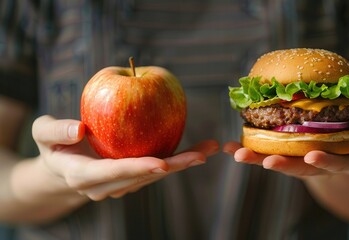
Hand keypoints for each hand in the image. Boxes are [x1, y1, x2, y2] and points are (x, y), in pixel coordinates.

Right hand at [31, 115, 218, 200]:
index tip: (162, 162)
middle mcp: (106, 186)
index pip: (113, 173)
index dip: (138, 168)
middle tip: (201, 154)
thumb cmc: (51, 148)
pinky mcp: (132, 179)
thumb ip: (53, 130)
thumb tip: (79, 129)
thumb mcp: (41, 134)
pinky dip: (177, 159)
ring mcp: (121, 185)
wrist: (59, 170)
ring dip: (182, 163)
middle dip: (174, 167)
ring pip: (155, 175)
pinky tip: (198, 149)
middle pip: (143, 177)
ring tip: (208, 148)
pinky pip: (155, 169)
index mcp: (83, 175)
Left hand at [223, 108, 348, 177]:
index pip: (336, 165)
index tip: (312, 155)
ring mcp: (300, 157)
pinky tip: (227, 146)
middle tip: (266, 162)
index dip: (325, 161)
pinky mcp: (286, 150)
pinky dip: (247, 149)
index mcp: (344, 161)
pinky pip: (265, 151)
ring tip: (237, 153)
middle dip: (283, 165)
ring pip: (278, 161)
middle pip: (300, 168)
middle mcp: (319, 164)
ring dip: (257, 158)